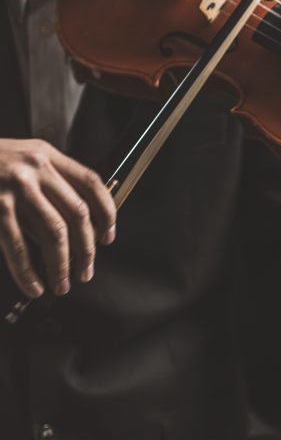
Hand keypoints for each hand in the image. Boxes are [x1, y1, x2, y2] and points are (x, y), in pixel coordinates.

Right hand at [0, 139, 116, 298]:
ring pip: (53, 233)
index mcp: (47, 155)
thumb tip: (80, 222)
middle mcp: (35, 169)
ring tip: (62, 284)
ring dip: (61, 265)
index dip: (106, 213)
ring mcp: (14, 188)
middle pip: (77, 214)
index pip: (91, 184)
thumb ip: (50, 181)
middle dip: (86, 249)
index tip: (108, 237)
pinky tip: (34, 285)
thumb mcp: (22, 158)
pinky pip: (18, 246)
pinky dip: (27, 271)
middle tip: (87, 272)